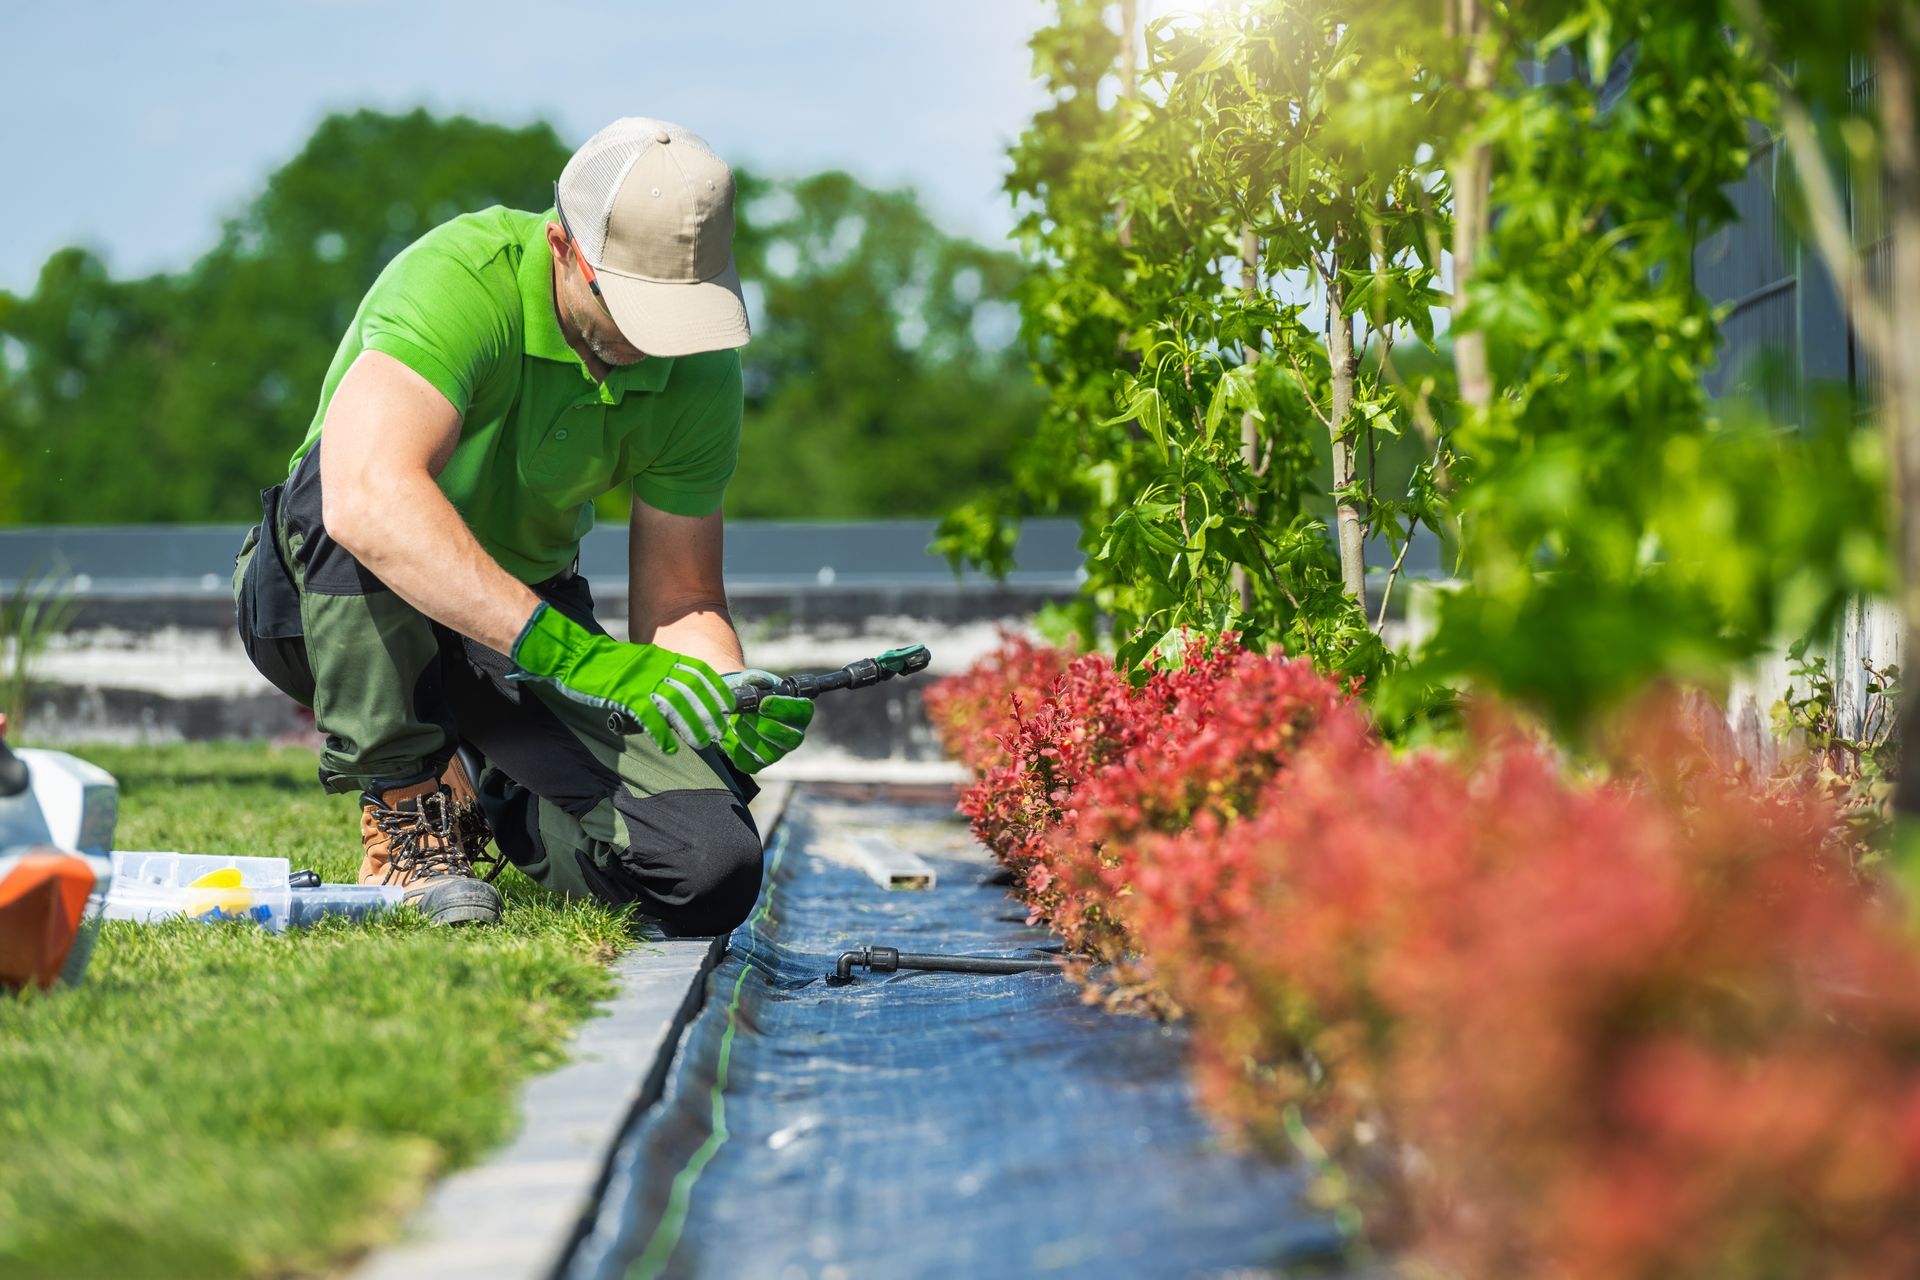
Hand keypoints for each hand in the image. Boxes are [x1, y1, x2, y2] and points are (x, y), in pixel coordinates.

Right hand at [507, 603, 732, 752]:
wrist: (573, 655)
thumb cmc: (605, 663)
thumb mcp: (640, 662)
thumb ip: (659, 673)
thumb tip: (679, 692)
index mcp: (661, 657)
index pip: (698, 671)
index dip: (716, 689)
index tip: (728, 705)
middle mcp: (656, 666)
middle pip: (693, 691)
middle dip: (709, 713)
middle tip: (720, 732)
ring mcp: (641, 681)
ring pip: (677, 705)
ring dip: (692, 726)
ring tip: (703, 743)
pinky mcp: (624, 694)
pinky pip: (649, 717)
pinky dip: (662, 734)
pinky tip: (669, 748)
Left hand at [719, 669, 812, 773]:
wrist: (729, 706)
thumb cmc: (748, 692)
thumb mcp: (753, 681)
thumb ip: (757, 680)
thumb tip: (761, 685)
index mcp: (797, 712)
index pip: (804, 713)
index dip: (785, 709)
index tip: (763, 703)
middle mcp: (792, 735)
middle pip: (791, 739)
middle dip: (766, 726)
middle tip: (746, 714)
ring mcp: (775, 753)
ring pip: (768, 753)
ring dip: (747, 735)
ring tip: (733, 720)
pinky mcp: (755, 764)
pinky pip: (747, 762)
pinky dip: (733, 747)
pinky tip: (726, 733)